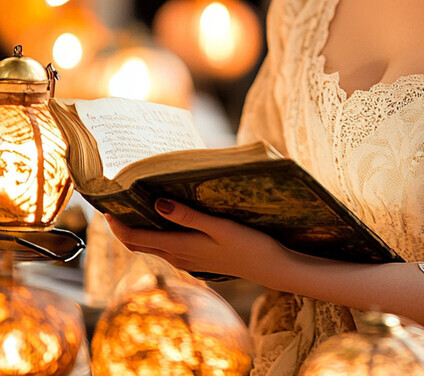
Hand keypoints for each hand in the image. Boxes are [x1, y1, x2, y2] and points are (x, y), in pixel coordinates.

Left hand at [106, 200, 289, 283]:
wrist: (270, 267)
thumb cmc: (248, 244)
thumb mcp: (220, 227)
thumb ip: (188, 216)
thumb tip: (157, 203)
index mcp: (180, 247)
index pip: (136, 239)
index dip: (117, 225)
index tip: (105, 208)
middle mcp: (178, 256)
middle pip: (139, 243)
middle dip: (122, 227)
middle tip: (114, 204)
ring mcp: (187, 260)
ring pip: (153, 245)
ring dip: (139, 230)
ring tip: (134, 207)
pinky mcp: (197, 258)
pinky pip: (167, 247)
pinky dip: (156, 234)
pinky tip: (165, 220)